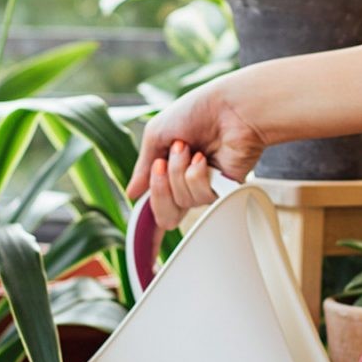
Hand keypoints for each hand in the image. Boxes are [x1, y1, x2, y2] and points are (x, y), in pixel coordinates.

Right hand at [129, 75, 268, 233]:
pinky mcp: (225, 190)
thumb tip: (132, 194)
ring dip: (179, 172)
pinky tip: (204, 159)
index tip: (146, 253)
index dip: (149, 230)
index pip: (157, 205)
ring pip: (181, 203)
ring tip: (189, 148)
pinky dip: (197, 175)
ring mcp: (206, 188)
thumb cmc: (197, 111)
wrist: (230, 107)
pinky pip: (201, 198)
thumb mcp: (157, 134)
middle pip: (165, 215)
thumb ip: (143, 166)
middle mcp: (187, 183)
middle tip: (162, 162)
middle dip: (158, 188)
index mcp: (169, 170)